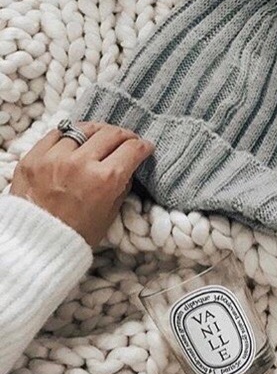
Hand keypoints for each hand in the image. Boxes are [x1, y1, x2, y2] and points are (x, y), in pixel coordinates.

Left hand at [10, 122, 153, 248]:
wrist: (36, 243)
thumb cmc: (77, 234)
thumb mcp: (111, 213)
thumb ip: (122, 185)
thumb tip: (128, 165)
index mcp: (105, 180)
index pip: (132, 149)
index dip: (143, 146)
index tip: (145, 147)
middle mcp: (81, 163)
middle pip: (111, 134)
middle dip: (125, 136)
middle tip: (127, 141)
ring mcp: (54, 158)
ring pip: (84, 129)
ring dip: (98, 132)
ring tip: (101, 136)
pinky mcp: (33, 157)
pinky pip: (56, 134)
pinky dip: (70, 135)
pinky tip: (76, 140)